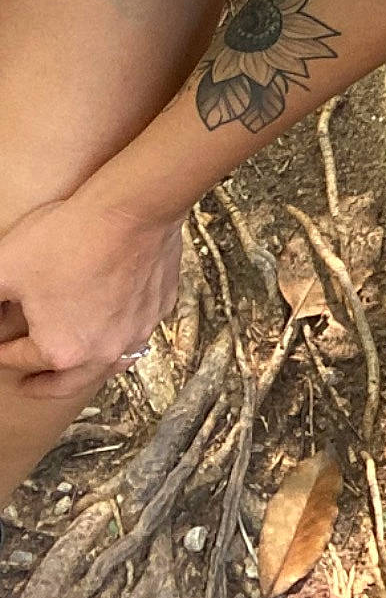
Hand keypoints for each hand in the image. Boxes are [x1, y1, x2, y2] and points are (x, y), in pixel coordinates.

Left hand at [0, 192, 183, 397]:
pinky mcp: (158, 308)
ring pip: (110, 365)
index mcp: (62, 351)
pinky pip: (136, 333)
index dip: (0, 353)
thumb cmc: (69, 239)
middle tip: (31, 385)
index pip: (20, 360)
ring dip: (88, 369)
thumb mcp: (4, 269)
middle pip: (68, 383)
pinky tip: (113, 322)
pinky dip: (120, 336)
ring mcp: (137, 331)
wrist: (132, 211)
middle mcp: (104, 352)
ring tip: (76, 365)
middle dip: (44, 385)